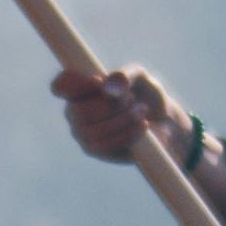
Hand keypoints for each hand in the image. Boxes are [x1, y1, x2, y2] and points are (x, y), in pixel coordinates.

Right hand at [53, 65, 191, 171]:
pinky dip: (126, 134)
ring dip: (121, 119)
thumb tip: (107, 88)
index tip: (99, 81)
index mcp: (80, 88)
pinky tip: (142, 125)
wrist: (164, 122)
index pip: (61, 85)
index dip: (76, 84)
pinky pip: (103, 145)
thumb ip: (124, 76)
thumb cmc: (146, 94)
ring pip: (91, 130)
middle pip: (78, 111)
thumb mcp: (139, 77)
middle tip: (132, 99)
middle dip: (109, 105)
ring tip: (142, 111)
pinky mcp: (94, 150)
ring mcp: (82, 132)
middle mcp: (75, 110)